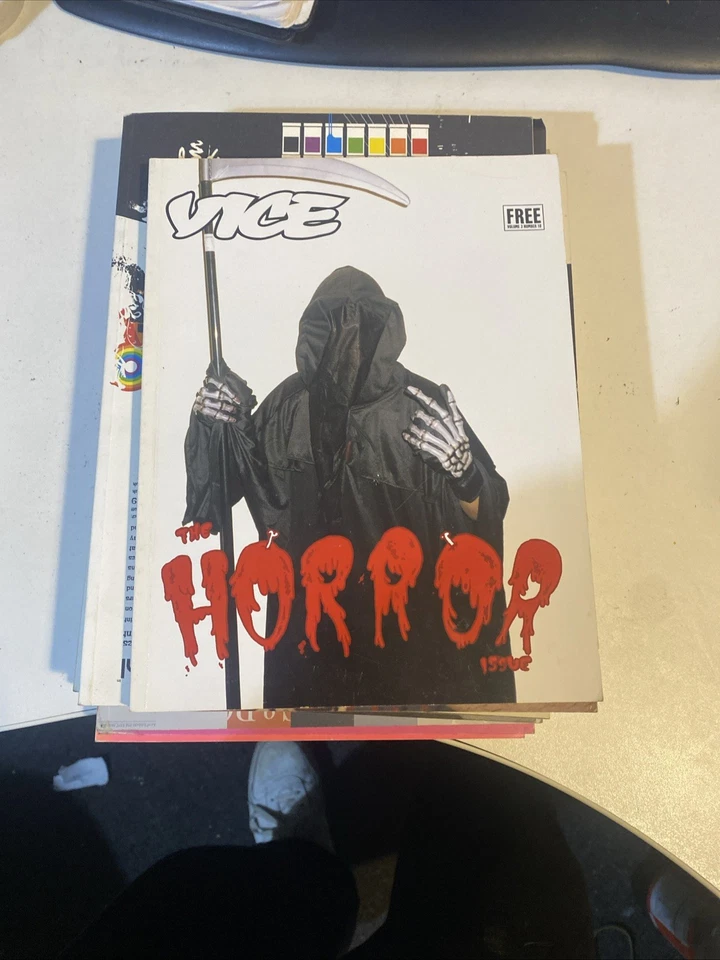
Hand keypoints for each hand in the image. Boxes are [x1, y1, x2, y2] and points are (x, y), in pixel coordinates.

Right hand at [192, 367, 255, 424]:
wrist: (204, 408)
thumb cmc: (215, 397)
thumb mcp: (221, 390)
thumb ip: (229, 386)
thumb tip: (244, 383)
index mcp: (208, 383)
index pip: (218, 383)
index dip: (228, 391)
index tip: (237, 399)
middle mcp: (202, 391)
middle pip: (214, 393)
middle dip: (226, 399)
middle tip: (235, 404)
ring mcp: (199, 400)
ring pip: (211, 403)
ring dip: (224, 407)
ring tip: (233, 410)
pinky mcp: (198, 409)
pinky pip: (211, 413)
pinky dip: (223, 416)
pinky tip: (231, 419)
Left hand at [403, 384, 483, 502]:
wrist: (464, 471)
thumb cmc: (459, 451)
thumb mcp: (460, 435)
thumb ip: (453, 421)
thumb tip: (447, 410)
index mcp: (458, 429)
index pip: (453, 410)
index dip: (449, 398)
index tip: (442, 386)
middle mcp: (453, 435)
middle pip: (437, 415)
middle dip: (423, 400)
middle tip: (410, 390)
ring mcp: (448, 445)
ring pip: (430, 430)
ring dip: (417, 423)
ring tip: (410, 421)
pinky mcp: (441, 456)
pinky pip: (425, 445)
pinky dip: (414, 440)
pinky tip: (406, 435)